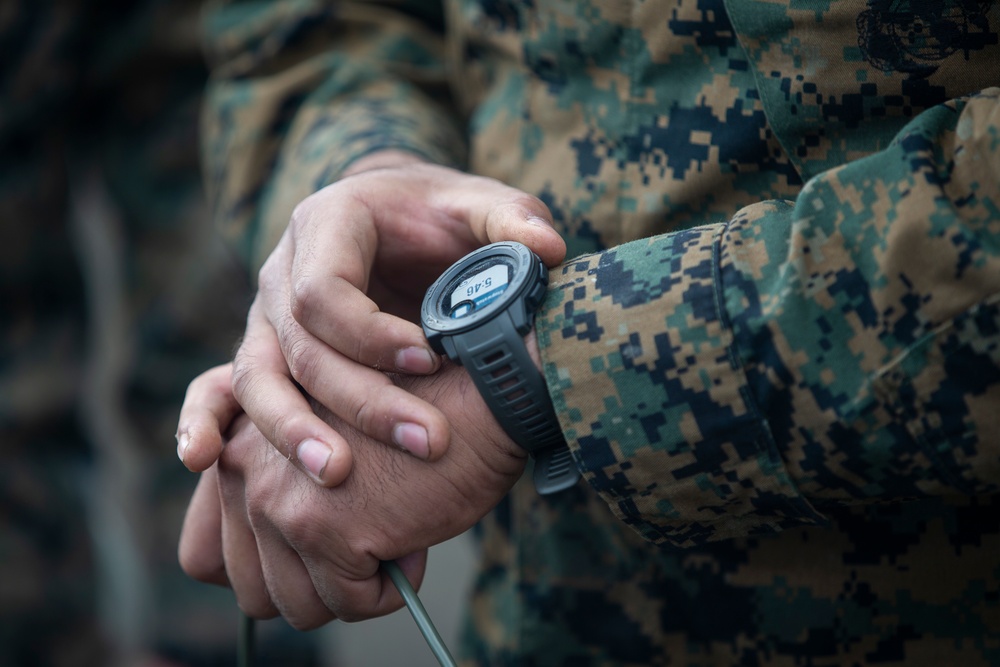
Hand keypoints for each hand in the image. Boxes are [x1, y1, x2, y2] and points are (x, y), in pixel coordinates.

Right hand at [176, 152, 564, 484]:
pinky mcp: (266, 351)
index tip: (433, 360)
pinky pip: (222, 388)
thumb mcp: (481, 206)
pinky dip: (205, 421)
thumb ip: (512, 223)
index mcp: (326, 224)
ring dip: (294, 432)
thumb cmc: (439, 215)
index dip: (372, 336)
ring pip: (259, 379)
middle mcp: (282, 271)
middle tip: (427, 443)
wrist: (396, 218)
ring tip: (339, 476)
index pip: (324, 291)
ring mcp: (266, 315)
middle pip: (298, 348)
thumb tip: (550, 251)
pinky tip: (201, 461)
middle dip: (360, 401)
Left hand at [177, 360, 525, 628]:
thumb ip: (281, 495)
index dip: (257, 575)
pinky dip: (388, 592)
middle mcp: (242, 470)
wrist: (475, 394)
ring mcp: (278, 499)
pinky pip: (351, 603)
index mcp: (236, 447)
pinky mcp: (321, 524)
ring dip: (351, 592)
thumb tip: (268, 582)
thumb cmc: (417, 419)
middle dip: (314, 589)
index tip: (302, 571)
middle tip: (365, 556)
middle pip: (251, 591)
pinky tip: (413, 543)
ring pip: (297, 606)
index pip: (201, 556)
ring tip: (392, 543)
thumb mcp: (328, 447)